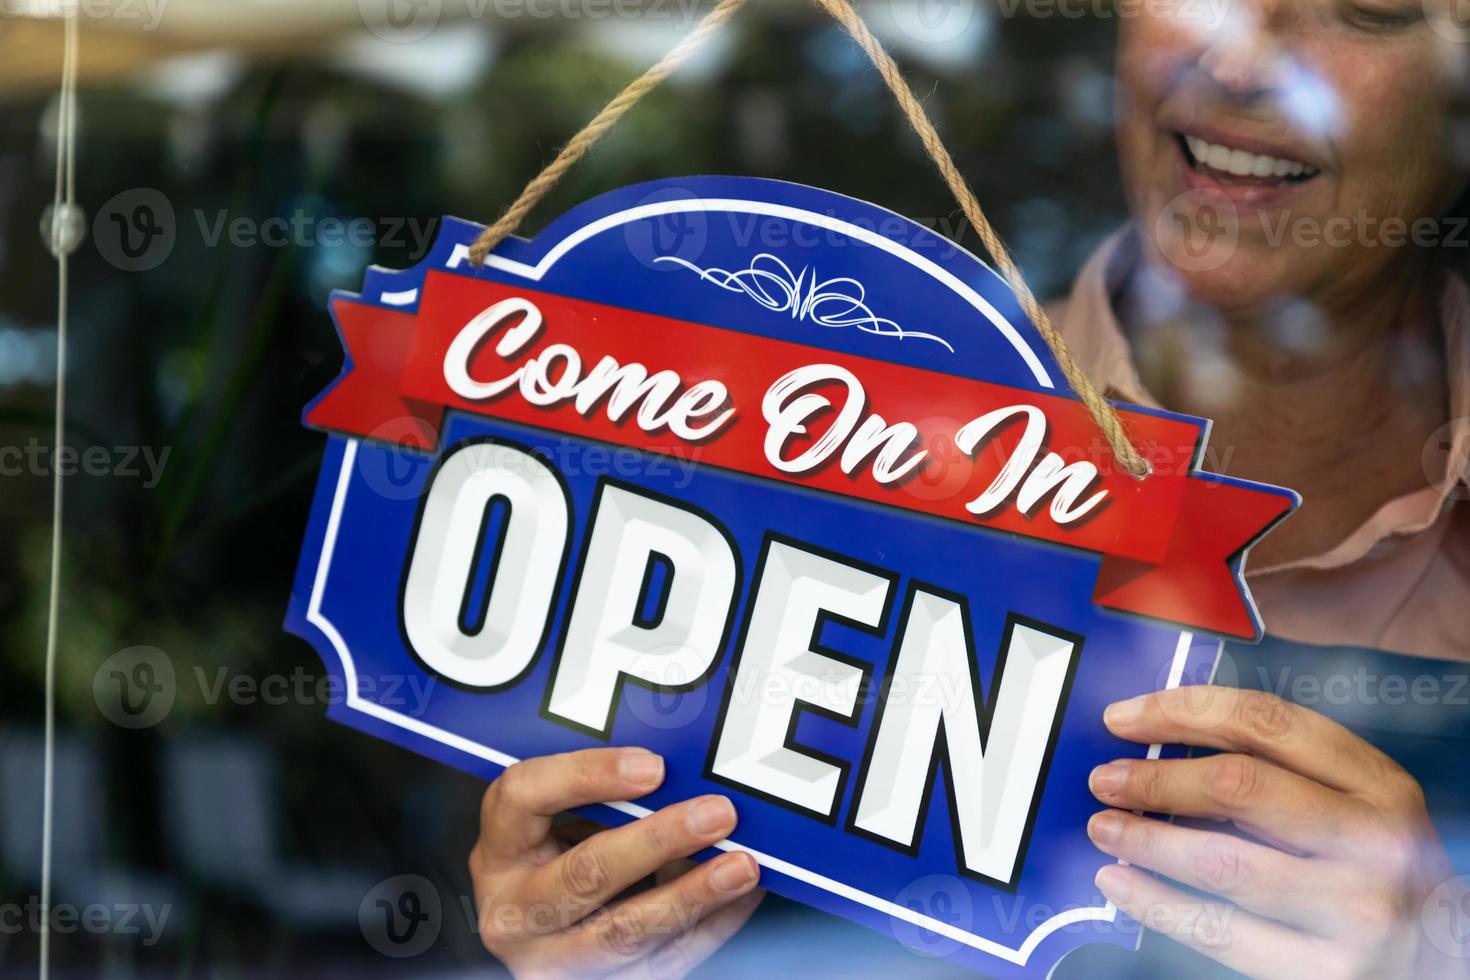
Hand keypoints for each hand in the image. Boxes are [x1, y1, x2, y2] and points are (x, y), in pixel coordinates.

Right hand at [468, 747, 764, 978]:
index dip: (587, 776)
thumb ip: (603, 793)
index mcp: (499, 851)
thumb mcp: (561, 819)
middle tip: (716, 814)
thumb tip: (684, 768)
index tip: (652, 766)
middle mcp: (514, 913)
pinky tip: (739, 899)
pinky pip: (659, 966)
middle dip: (658, 841)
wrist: (545, 935)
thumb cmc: (561, 857)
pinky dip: (707, 930)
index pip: (524, 797)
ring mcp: (551, 962)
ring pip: (624, 932)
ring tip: (741, 866)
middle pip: (584, 874)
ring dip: (691, 896)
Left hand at [1087, 686, 1468, 978]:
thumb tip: (1161, 749)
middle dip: (1155, 778)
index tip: (1124, 717)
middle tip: (1106, 779)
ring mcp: (1356, 910)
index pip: (1265, 722)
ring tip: (1104, 828)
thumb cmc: (1376, 872)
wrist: (1444, 959)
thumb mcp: (1354, 807)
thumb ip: (1279, 772)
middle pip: (1238, 786)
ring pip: (1221, 861)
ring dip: (1145, 840)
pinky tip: (1121, 883)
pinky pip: (1220, 931)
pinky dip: (1157, 903)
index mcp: (1377, 783)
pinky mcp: (1327, 970)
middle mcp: (1374, 841)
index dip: (1181, 712)